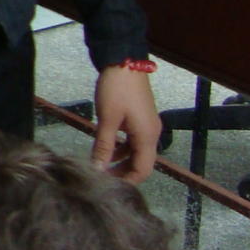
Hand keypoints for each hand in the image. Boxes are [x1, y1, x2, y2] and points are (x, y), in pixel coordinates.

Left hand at [92, 64, 160, 182]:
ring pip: (135, 151)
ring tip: (100, 164)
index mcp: (147, 136)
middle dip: (123, 172)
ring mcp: (146, 125)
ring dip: (120, 159)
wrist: (124, 62)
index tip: (110, 187)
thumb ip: (104, 145)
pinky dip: (120, 146)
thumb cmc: (116, 90)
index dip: (128, 181)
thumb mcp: (107, 119)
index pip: (143, 169)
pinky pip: (132, 139)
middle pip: (140, 162)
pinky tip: (105, 147)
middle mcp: (151, 133)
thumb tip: (98, 168)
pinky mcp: (139, 117)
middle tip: (102, 177)